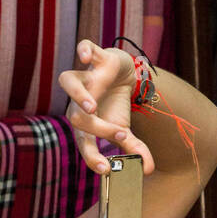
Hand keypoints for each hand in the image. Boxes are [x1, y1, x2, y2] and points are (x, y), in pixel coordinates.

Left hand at [59, 39, 154, 176]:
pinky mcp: (96, 58)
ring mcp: (86, 77)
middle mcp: (79, 101)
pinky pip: (85, 48)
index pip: (83, 142)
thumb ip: (134, 150)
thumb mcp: (125, 129)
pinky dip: (84, 50)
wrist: (120, 75)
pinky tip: (85, 57)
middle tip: (119, 133)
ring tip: (92, 107)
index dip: (91, 157)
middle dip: (94, 127)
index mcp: (85, 123)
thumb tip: (148, 169)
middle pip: (75, 116)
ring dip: (78, 95)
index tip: (106, 168)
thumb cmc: (115, 105)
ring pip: (68, 81)